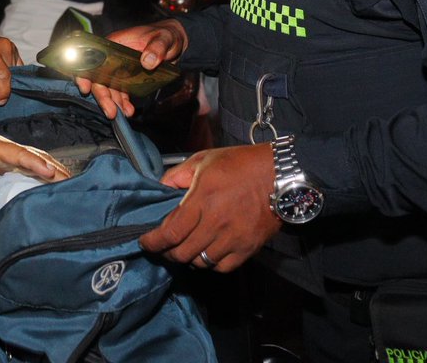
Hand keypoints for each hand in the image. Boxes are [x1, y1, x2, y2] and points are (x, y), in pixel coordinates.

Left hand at [0, 26, 22, 101]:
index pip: (2, 75)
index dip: (3, 92)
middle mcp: (4, 46)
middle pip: (11, 75)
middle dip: (2, 86)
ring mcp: (10, 47)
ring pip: (16, 72)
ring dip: (6, 80)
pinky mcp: (13, 49)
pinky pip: (17, 67)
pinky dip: (9, 74)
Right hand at [0, 121, 69, 226]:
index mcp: (0, 165)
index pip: (29, 172)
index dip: (45, 181)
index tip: (60, 194)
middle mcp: (5, 155)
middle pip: (39, 164)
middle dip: (58, 175)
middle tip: (75, 189)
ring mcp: (2, 150)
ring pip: (35, 158)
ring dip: (54, 169)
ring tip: (70, 181)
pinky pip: (20, 154)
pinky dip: (36, 162)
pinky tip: (49, 171)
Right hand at [74, 20, 188, 117]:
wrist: (174, 42)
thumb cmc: (165, 34)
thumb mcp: (164, 38)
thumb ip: (157, 48)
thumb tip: (147, 62)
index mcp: (114, 44)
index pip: (91, 58)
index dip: (85, 73)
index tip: (85, 87)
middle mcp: (112, 58)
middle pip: (99, 78)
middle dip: (102, 96)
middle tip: (110, 111)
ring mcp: (119, 70)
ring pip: (109, 88)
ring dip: (112, 103)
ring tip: (121, 115)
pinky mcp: (127, 79)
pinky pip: (121, 93)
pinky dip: (123, 103)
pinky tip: (128, 111)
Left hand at [140, 145, 280, 272]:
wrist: (281, 174)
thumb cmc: (242, 164)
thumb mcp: (204, 159)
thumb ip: (177, 175)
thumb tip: (160, 189)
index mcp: (202, 198)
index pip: (170, 232)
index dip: (153, 242)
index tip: (145, 242)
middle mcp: (216, 222)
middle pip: (182, 252)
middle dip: (166, 252)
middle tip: (163, 246)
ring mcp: (233, 237)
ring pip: (200, 262)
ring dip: (187, 258)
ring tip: (185, 248)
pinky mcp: (248, 247)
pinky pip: (222, 267)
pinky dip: (210, 264)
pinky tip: (207, 252)